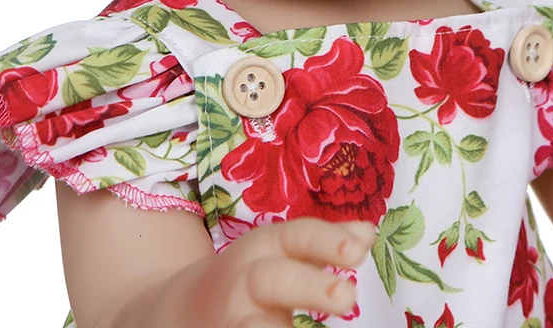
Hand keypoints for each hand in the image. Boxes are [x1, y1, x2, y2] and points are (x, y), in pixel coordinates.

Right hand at [177, 217, 376, 327]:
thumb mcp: (282, 250)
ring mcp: (233, 318)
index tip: (361, 248)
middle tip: (347, 297)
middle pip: (278, 279)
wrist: (184, 306)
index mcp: (267, 247)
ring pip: (254, 327)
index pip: (300, 236)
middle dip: (311, 286)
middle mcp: (248, 280)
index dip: (329, 241)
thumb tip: (368, 233)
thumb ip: (324, 243)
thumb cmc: (254, 275)